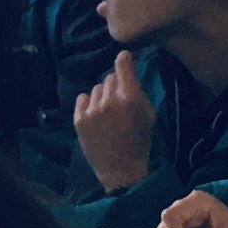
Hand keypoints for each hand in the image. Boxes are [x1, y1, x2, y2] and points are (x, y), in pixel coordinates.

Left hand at [74, 58, 157, 192]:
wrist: (121, 170)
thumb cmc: (140, 141)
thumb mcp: (149, 114)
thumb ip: (139, 91)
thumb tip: (129, 70)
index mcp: (130, 98)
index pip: (122, 66)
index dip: (123, 60)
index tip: (123, 57)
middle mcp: (109, 100)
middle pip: (109, 78)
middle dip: (115, 86)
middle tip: (119, 100)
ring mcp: (92, 110)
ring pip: (96, 88)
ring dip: (102, 96)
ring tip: (107, 112)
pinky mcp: (78, 119)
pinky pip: (82, 98)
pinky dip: (88, 104)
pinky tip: (96, 116)